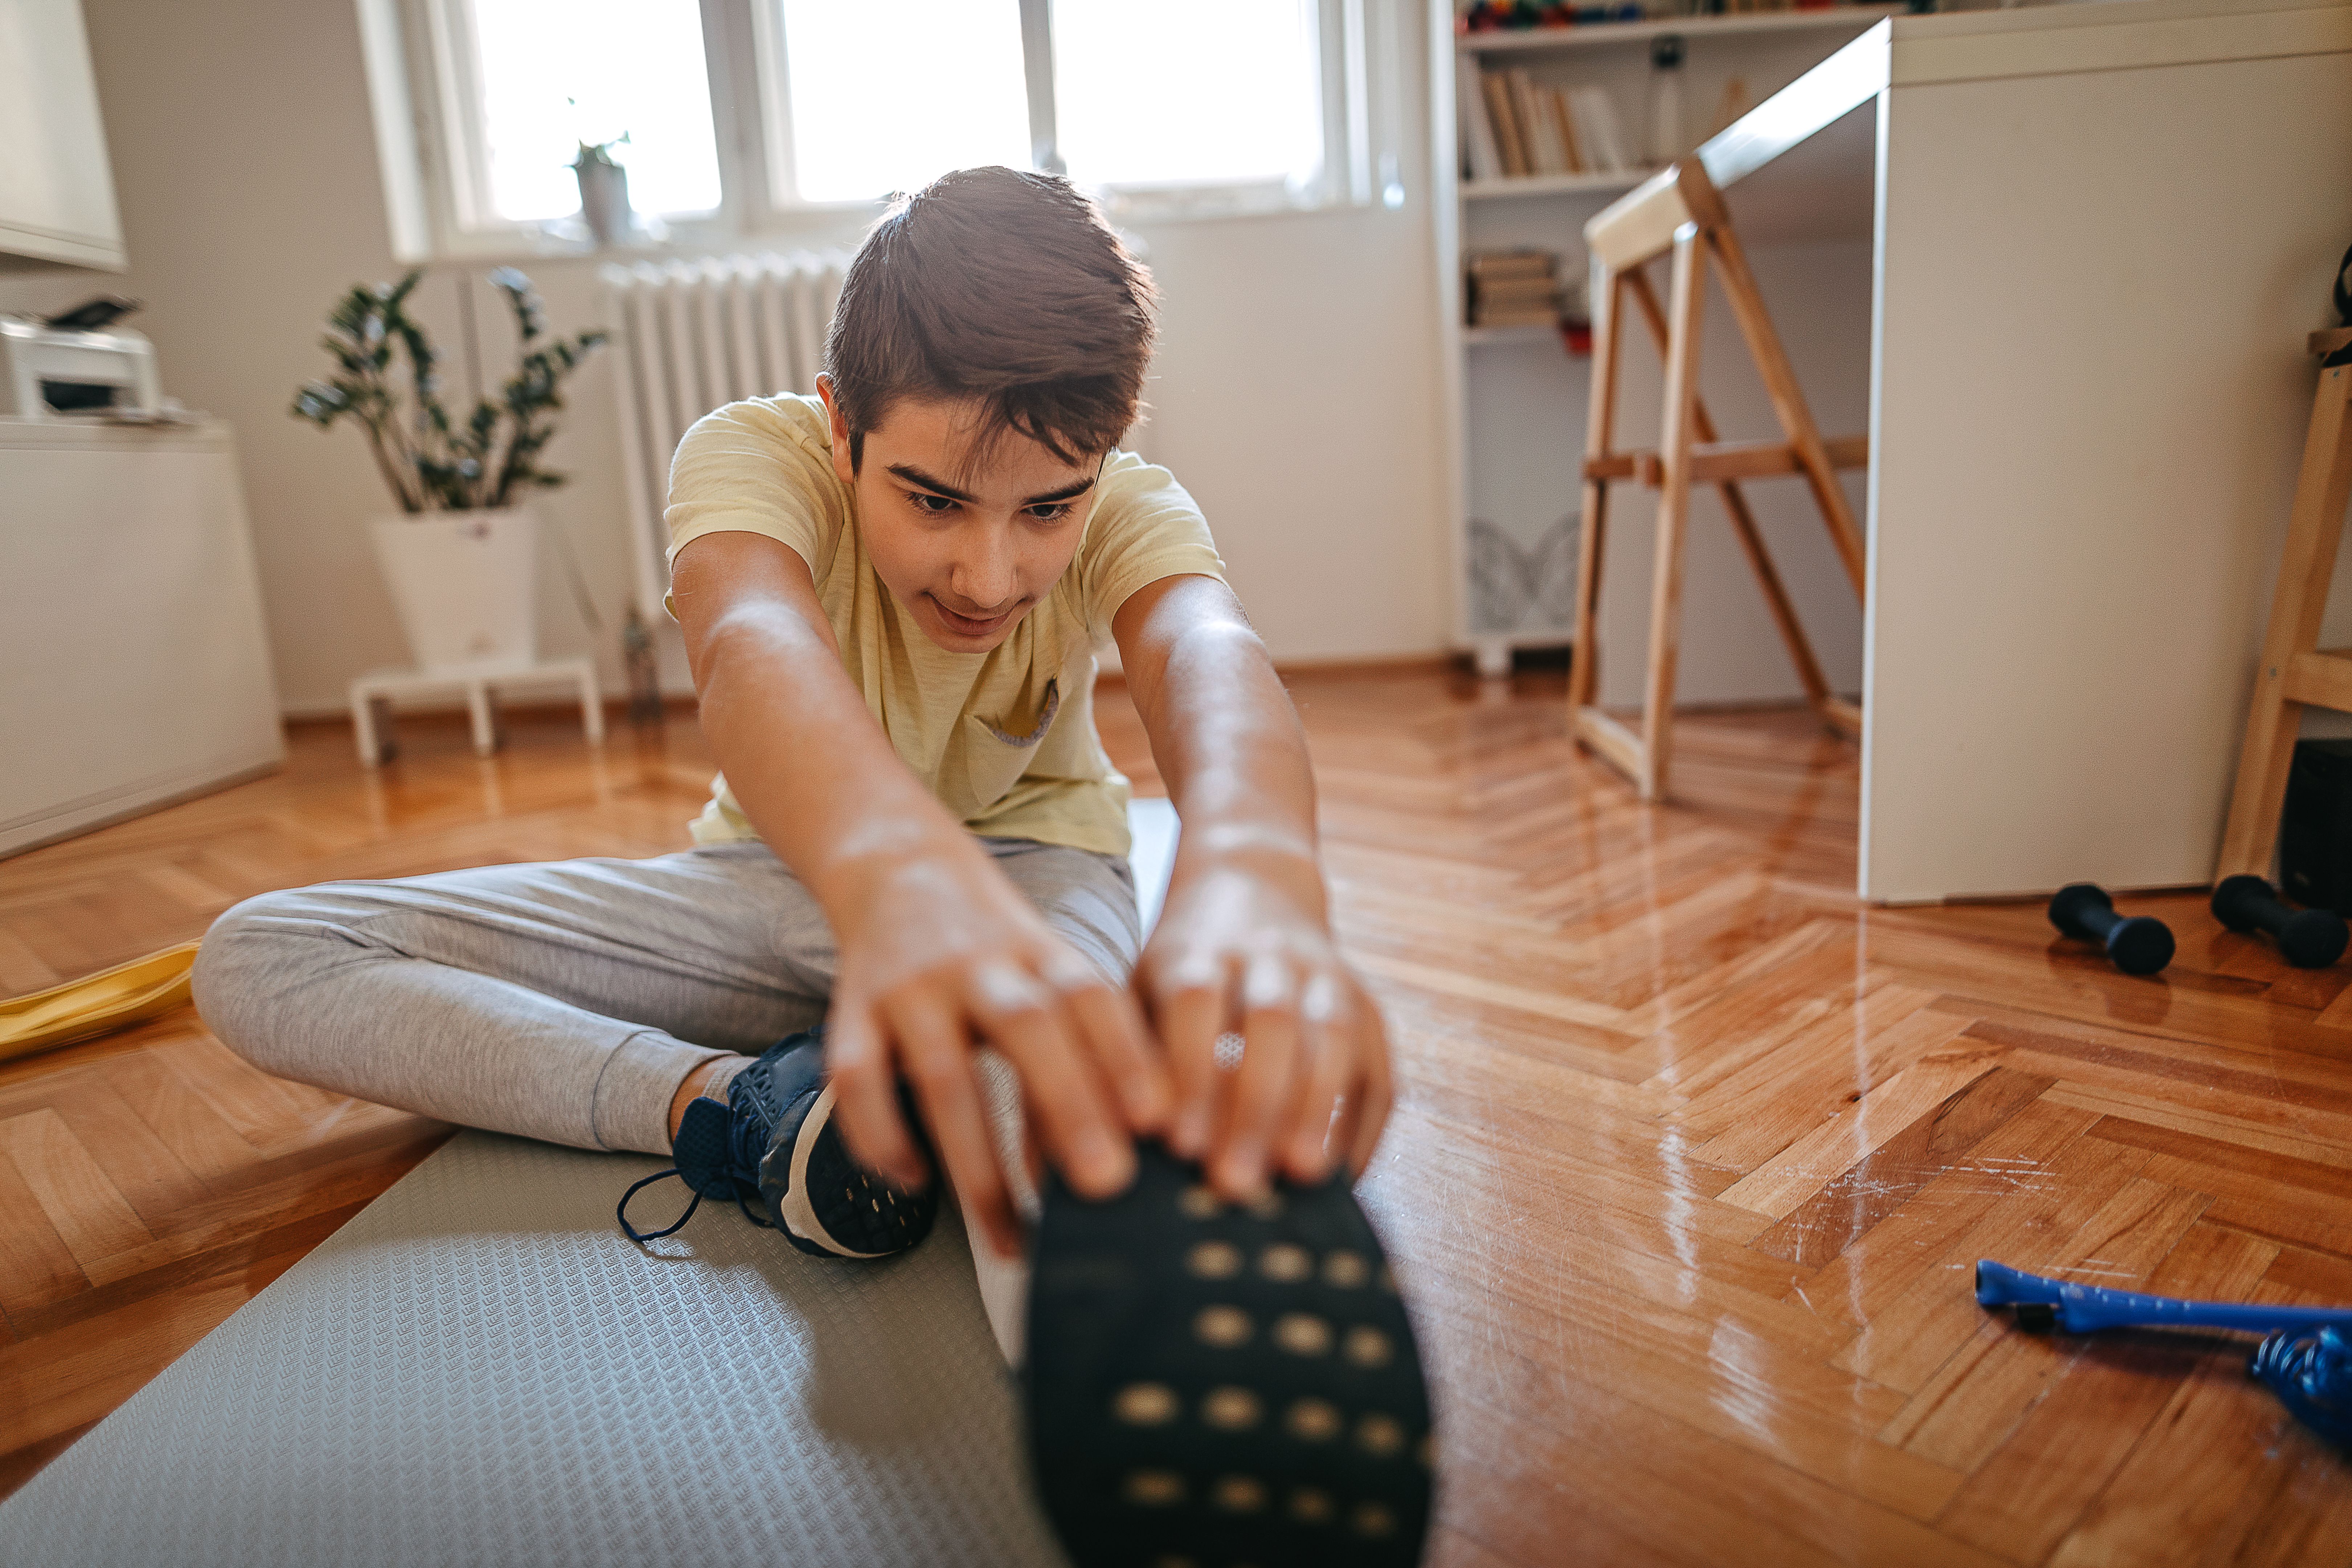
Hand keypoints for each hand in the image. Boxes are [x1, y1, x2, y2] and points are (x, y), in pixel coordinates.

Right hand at [821, 841, 1169, 1258]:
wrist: (898, 865)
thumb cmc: (995, 943)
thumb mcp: (1053, 967)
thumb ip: (1097, 1035)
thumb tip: (1153, 1130)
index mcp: (1041, 954)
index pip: (1092, 999)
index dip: (1128, 1057)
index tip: (1160, 1122)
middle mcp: (978, 967)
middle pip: (1026, 1030)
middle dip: (1068, 1108)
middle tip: (1106, 1183)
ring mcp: (910, 990)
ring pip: (944, 1076)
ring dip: (978, 1162)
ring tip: (1009, 1233)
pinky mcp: (851, 1012)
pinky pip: (857, 1079)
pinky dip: (881, 1135)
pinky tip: (915, 1183)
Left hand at [1135, 857, 1393, 1199]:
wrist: (1254, 882)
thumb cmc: (1180, 965)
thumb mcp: (1143, 983)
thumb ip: (1134, 1049)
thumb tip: (1118, 1139)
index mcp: (1198, 948)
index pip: (1197, 1002)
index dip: (1190, 1072)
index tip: (1178, 1143)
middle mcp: (1269, 954)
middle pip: (1271, 1022)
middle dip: (1255, 1105)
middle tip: (1234, 1180)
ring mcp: (1327, 978)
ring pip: (1332, 1037)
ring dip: (1317, 1109)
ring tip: (1302, 1176)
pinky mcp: (1369, 1008)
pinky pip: (1377, 1069)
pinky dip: (1362, 1126)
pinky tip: (1344, 1178)